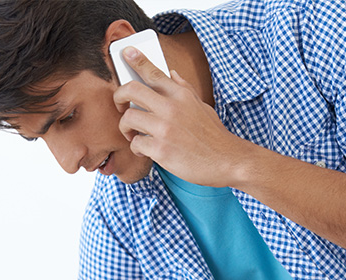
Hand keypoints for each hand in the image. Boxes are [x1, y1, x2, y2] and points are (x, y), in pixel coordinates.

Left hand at [113, 46, 252, 187]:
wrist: (226, 160)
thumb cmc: (213, 135)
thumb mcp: (202, 106)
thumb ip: (184, 89)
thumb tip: (171, 72)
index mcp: (181, 95)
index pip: (154, 72)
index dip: (137, 60)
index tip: (126, 53)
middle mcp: (171, 108)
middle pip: (131, 89)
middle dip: (118, 97)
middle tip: (120, 107)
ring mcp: (165, 128)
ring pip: (128, 117)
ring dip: (126, 128)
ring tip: (134, 135)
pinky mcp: (160, 150)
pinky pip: (135, 143)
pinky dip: (137, 148)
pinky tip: (146, 150)